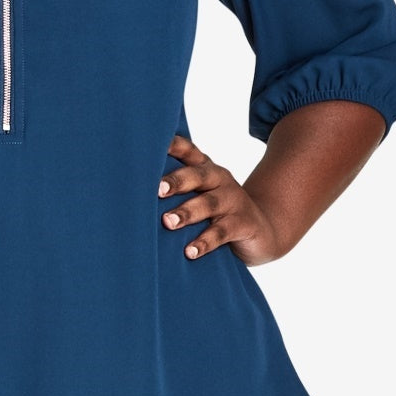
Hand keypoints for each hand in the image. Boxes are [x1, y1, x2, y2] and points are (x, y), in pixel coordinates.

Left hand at [158, 133, 282, 266]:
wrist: (263, 231)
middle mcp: (219, 180)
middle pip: (197, 175)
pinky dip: (205, 242)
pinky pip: (222, 232)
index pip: (188, 151)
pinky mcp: (244, 223)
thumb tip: (132, 195)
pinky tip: (190, 251)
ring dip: (187, 212)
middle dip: (176, 181)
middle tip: (157, 190)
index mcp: (205, 169)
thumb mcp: (199, 196)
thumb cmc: (217, 213)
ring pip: (208, 204)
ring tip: (168, 222)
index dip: (172, 145)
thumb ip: (175, 192)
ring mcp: (234, 200)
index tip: (152, 144)